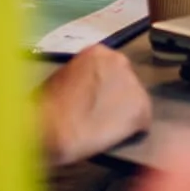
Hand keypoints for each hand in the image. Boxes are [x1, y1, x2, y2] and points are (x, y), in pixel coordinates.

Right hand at [39, 45, 152, 165]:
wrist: (53, 126)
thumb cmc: (46, 106)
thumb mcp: (62, 78)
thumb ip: (81, 78)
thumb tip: (85, 89)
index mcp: (98, 52)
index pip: (111, 68)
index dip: (104, 87)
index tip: (96, 99)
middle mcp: (121, 62)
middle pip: (126, 82)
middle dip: (117, 98)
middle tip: (101, 114)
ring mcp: (134, 84)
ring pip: (135, 102)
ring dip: (124, 115)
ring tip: (105, 129)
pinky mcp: (142, 109)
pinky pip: (141, 123)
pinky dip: (131, 132)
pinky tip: (115, 138)